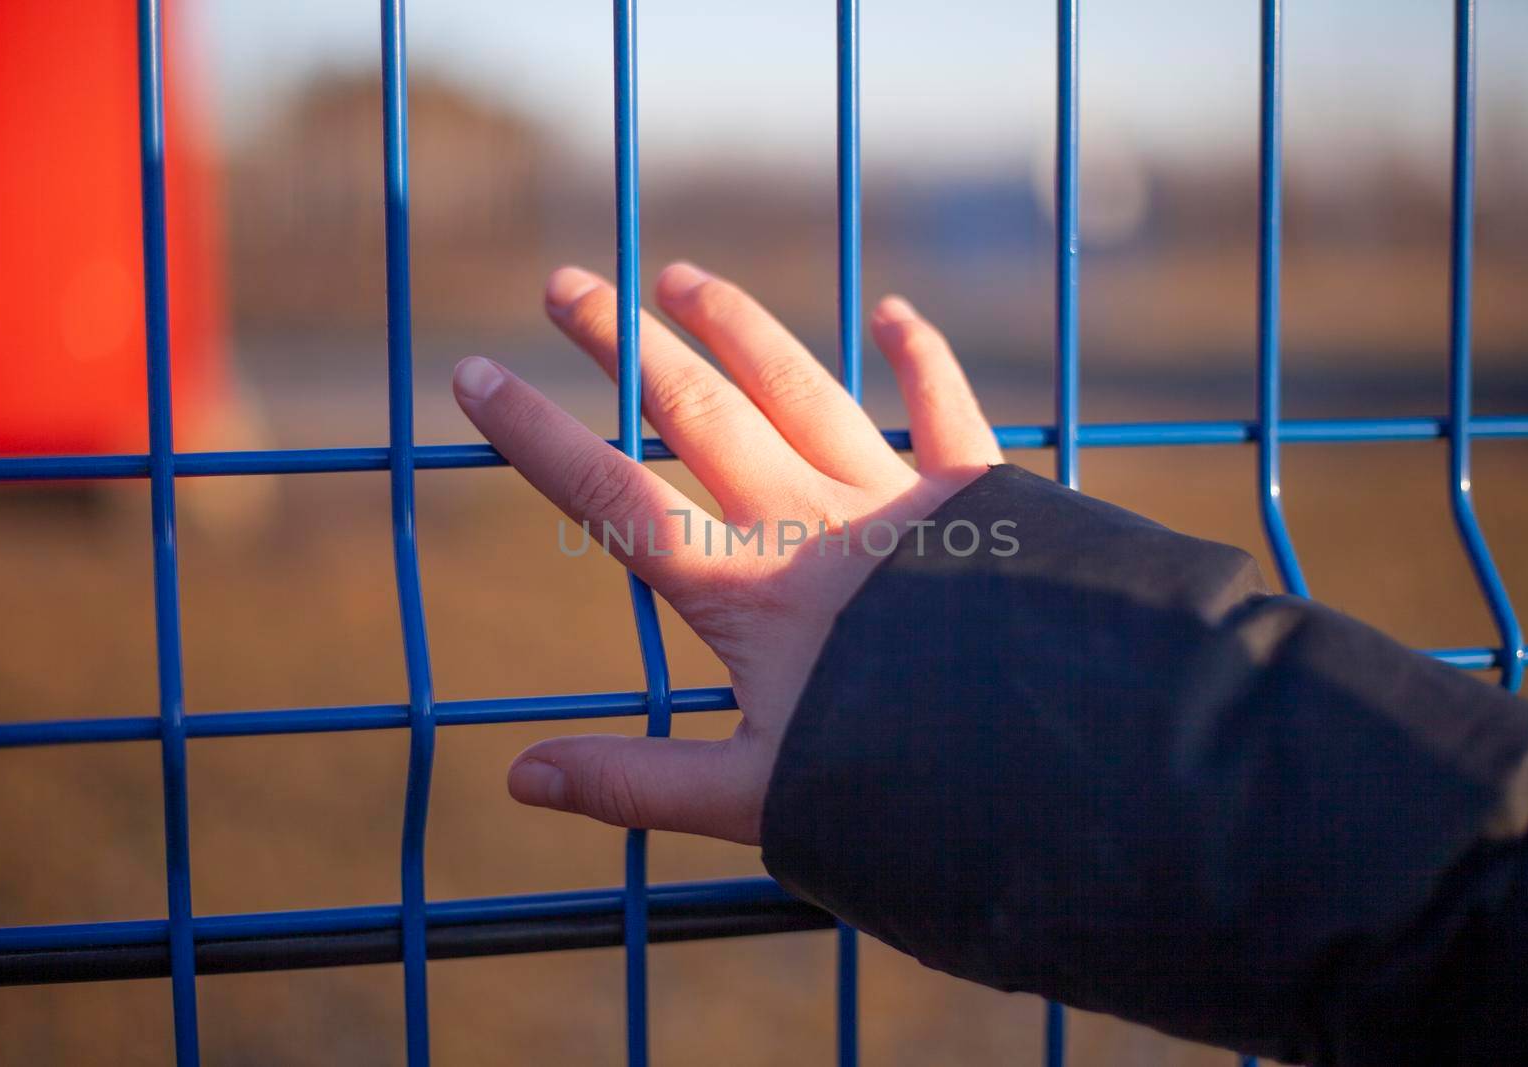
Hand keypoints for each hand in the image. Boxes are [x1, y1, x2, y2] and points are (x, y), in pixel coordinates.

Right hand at [453, 262, 1000, 844]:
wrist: (1052, 761)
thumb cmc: (899, 788)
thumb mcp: (755, 798)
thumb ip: (637, 783)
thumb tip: (520, 777)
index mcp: (745, 593)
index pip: (614, 498)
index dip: (537, 435)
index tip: (475, 374)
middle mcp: (810, 524)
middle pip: (695, 413)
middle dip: (620, 343)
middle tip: (566, 283)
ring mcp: (896, 500)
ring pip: (800, 388)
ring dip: (736, 328)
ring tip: (680, 278)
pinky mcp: (981, 499)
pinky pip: (946, 410)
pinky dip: (921, 357)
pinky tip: (894, 310)